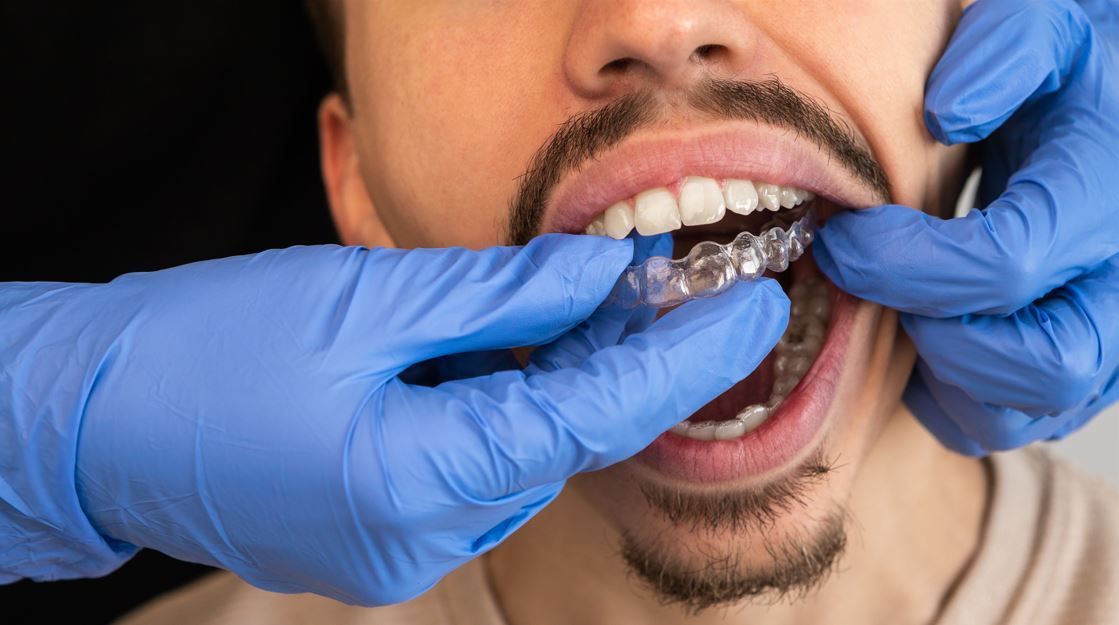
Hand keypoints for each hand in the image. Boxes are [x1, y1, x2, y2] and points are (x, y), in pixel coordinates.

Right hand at [0, 235, 787, 604]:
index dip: (679, 360)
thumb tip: (598, 275)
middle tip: (658, 282)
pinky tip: (497, 351)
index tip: (746, 309)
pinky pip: (471, 466)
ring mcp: (400, 549)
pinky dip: (499, 406)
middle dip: (616, 361)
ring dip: (553, 380)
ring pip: (519, 453)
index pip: (589, 421)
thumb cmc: (202, 353)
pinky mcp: (380, 534)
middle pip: (560, 440)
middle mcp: (422, 538)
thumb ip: (497, 295)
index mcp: (415, 482)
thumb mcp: (361, 301)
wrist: (87, 420)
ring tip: (571, 303)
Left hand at [811, 0, 1118, 454]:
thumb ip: (1003, 51)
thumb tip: (945, 110)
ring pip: (1030, 409)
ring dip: (944, 375)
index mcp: (1108, 189)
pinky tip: (928, 334)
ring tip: (899, 308)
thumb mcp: (1047, 27)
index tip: (841, 239)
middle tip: (874, 284)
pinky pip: (1017, 421)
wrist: (1116, 117)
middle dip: (935, 335)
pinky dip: (958, 397)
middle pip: (1043, 362)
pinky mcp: (1097, 368)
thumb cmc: (1072, 74)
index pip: (1005, 263)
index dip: (902, 264)